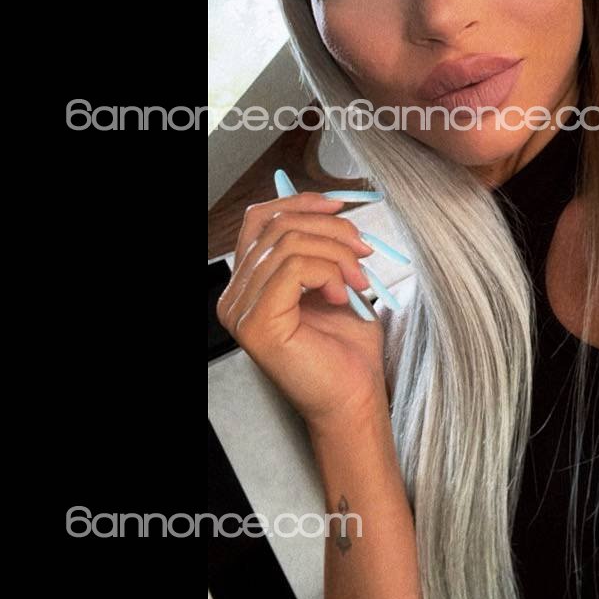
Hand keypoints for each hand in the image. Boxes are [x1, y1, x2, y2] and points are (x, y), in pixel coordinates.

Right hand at [216, 192, 386, 427]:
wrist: (354, 395)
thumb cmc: (346, 346)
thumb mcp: (333, 278)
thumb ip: (321, 244)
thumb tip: (331, 205)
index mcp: (249, 281)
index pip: (261, 219)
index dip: (301, 203)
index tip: (340, 206)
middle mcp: (235, 295)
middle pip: (278, 226)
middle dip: (331, 230)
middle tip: (363, 253)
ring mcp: (240, 310)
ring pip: (289, 244)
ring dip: (337, 255)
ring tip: (357, 281)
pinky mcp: (256, 324)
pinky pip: (293, 269)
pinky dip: (328, 273)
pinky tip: (340, 295)